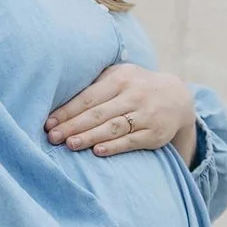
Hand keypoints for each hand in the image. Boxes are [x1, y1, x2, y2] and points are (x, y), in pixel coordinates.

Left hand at [47, 61, 197, 161]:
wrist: (177, 97)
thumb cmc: (136, 86)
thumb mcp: (120, 75)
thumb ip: (96, 83)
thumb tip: (58, 95)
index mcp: (120, 79)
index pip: (89, 97)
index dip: (68, 111)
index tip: (49, 123)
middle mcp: (134, 95)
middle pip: (98, 114)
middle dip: (73, 126)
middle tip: (53, 137)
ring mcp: (146, 115)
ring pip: (113, 128)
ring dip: (90, 137)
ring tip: (70, 145)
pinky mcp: (155, 134)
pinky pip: (131, 141)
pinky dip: (114, 147)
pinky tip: (98, 152)